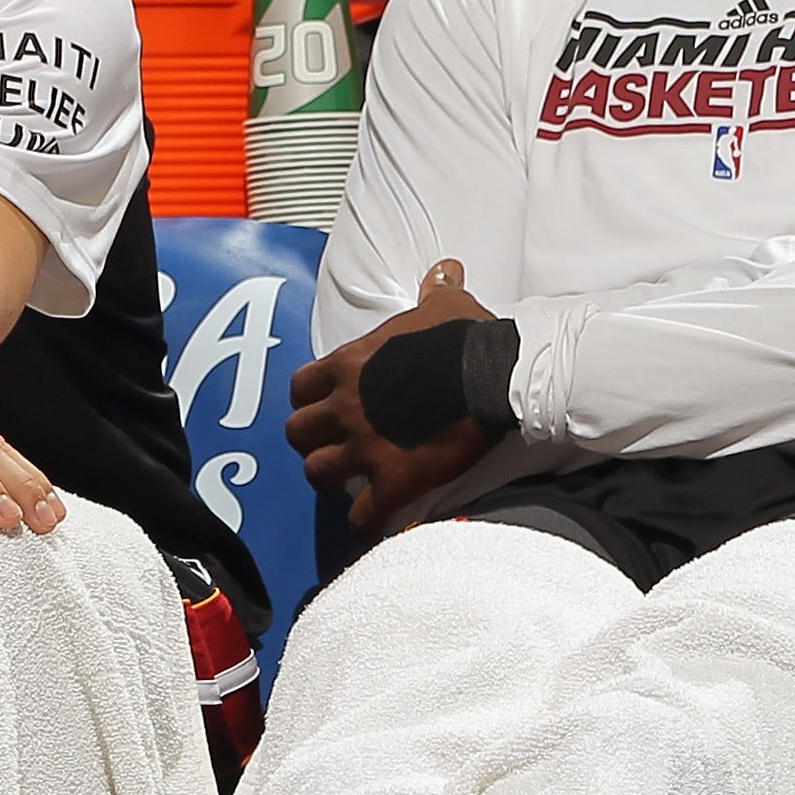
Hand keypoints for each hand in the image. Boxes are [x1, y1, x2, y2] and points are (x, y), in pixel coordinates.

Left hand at [285, 258, 498, 534]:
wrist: (496, 374)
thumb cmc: (468, 337)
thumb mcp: (447, 303)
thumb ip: (435, 289)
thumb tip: (445, 269)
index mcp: (349, 364)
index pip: (300, 388)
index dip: (310, 400)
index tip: (326, 407)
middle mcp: (345, 406)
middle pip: (298, 434)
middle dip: (313, 441)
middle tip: (334, 446)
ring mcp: (364, 446)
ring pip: (317, 474)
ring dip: (332, 480)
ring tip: (351, 484)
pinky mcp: (393, 480)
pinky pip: (363, 516)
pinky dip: (366, 524)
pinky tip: (375, 525)